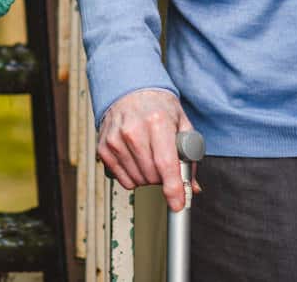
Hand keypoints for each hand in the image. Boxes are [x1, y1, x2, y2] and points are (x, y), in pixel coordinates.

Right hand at [96, 88, 200, 211]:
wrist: (130, 91)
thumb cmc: (158, 108)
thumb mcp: (181, 124)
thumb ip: (190, 156)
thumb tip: (192, 189)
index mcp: (157, 121)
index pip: (165, 163)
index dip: (173, 188)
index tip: (178, 204)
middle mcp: (133, 130)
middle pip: (152, 175)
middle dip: (164, 179)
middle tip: (165, 164)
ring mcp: (115, 140)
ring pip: (138, 180)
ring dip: (148, 178)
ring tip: (150, 157)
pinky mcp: (104, 148)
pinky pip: (123, 180)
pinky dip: (134, 177)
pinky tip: (137, 159)